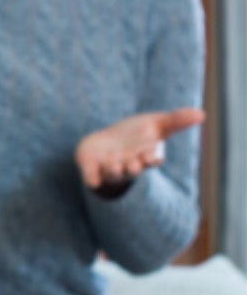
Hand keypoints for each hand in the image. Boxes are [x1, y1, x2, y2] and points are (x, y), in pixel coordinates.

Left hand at [75, 107, 203, 192]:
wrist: (104, 143)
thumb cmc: (135, 135)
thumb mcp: (155, 124)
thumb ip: (176, 120)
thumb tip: (202, 114)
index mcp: (145, 156)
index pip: (152, 160)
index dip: (152, 158)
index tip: (151, 156)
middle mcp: (129, 165)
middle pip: (133, 169)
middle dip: (133, 167)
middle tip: (133, 164)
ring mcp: (109, 168)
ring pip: (113, 174)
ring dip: (114, 170)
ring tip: (114, 165)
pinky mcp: (92, 169)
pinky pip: (92, 178)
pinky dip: (93, 178)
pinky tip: (92, 180)